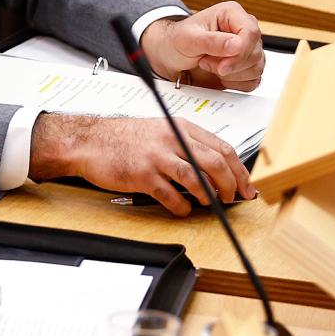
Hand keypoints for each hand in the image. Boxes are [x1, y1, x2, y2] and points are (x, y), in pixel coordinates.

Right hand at [29, 115, 255, 215]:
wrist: (88, 141)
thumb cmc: (121, 137)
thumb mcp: (158, 130)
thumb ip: (184, 143)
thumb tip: (213, 166)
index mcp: (178, 126)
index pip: (222, 147)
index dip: (239, 170)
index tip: (245, 185)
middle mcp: (170, 139)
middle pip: (215, 163)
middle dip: (231, 186)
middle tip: (232, 198)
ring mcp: (156, 157)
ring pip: (197, 180)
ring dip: (209, 197)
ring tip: (209, 204)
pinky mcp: (142, 175)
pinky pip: (172, 196)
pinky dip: (182, 207)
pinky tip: (182, 209)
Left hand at [141, 2, 264, 90]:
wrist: (170, 57)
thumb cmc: (176, 41)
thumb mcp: (188, 39)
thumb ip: (212, 41)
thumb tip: (237, 45)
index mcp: (231, 14)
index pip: (251, 32)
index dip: (240, 52)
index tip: (222, 66)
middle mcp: (243, 30)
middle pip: (255, 53)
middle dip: (230, 65)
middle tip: (205, 61)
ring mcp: (246, 49)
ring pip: (256, 68)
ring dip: (230, 74)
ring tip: (209, 64)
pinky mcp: (246, 66)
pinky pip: (253, 81)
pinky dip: (235, 83)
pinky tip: (219, 75)